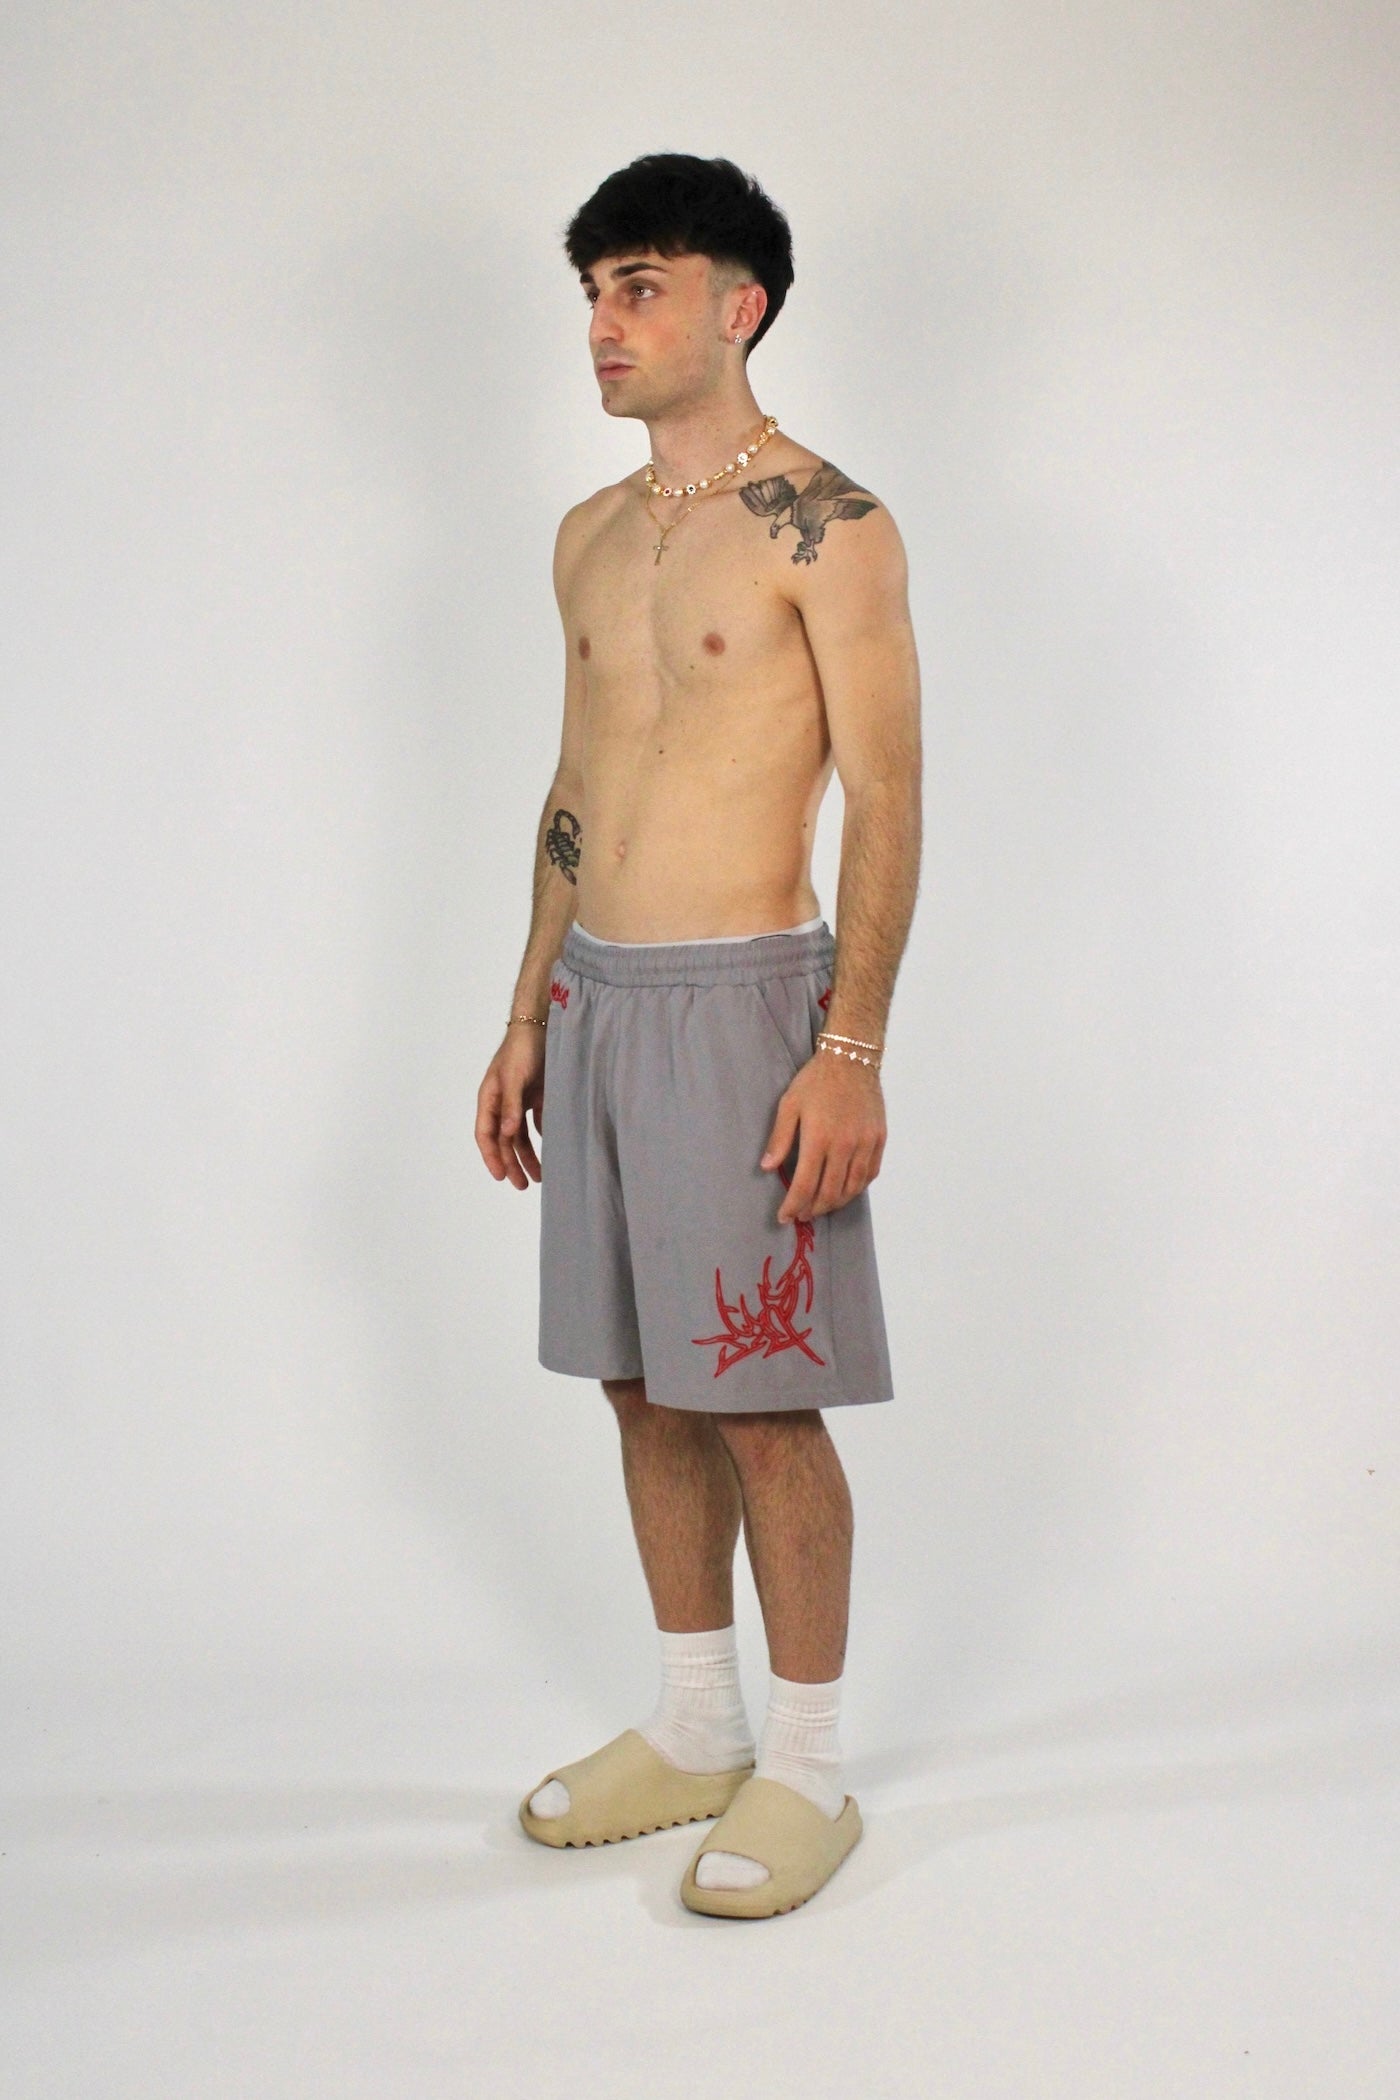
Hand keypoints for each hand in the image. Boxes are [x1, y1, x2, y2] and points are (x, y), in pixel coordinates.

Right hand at [475, 1026, 546, 1187]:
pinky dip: (542, 1135)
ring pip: (520, 1135)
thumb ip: (510, 1106)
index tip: (500, 1176)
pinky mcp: (536, 1095)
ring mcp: (519, 1099)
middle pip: (504, 1140)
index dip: (491, 1156)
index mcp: (489, 1098)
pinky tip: (551, 1146)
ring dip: (527, 1155)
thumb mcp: (513, 1077)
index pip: (486, 1134)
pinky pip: (537, 1122)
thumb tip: (508, 1133)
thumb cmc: (522, 1049)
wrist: (542, 1025)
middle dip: (511, 1163)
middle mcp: (502, 1102)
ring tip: (539, 1176)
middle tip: (523, 1185)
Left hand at [760, 1052, 885, 1222]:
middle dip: (813, 1209)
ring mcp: (864, 1143)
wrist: (851, 1059)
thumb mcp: (789, 1105)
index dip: (793, 1206)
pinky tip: (845, 1190)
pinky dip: (856, 1188)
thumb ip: (780, 1139)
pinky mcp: (878, 1139)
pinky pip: (870, 1174)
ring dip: (835, 1203)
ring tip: (821, 1207)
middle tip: (802, 1215)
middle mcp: (844, 1145)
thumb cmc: (816, 1080)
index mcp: (818, 1138)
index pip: (804, 1185)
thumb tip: (767, 1168)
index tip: (784, 1217)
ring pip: (852, 1188)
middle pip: (829, 1193)